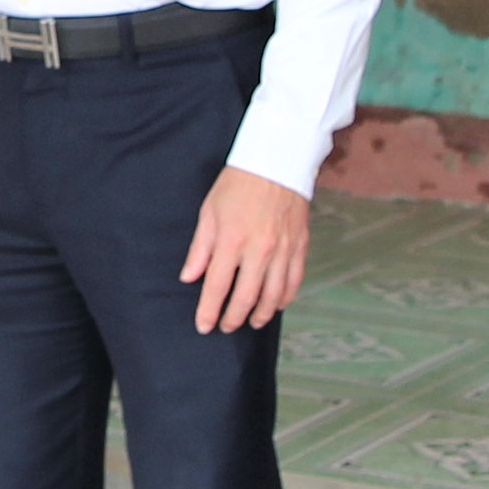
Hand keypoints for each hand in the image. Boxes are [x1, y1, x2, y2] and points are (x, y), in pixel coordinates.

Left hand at [181, 166, 311, 334]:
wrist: (276, 161)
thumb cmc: (238, 184)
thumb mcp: (209, 212)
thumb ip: (200, 249)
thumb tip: (189, 278)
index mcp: (232, 240)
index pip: (217, 286)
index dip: (209, 310)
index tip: (204, 325)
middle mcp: (259, 249)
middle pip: (246, 297)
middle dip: (234, 318)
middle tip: (226, 327)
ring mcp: (282, 250)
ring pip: (273, 296)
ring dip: (261, 315)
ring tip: (251, 322)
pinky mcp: (299, 246)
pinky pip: (294, 281)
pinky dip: (285, 298)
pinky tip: (276, 305)